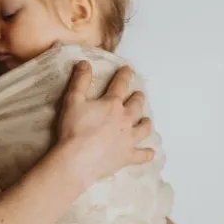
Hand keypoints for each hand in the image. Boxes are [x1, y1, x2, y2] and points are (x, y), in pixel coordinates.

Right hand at [55, 61, 153, 186]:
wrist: (77, 160)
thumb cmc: (74, 129)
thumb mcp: (73, 101)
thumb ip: (80, 81)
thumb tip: (85, 63)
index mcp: (112, 104)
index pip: (120, 85)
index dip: (124, 75)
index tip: (128, 69)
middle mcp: (125, 119)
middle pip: (136, 105)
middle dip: (138, 98)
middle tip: (139, 95)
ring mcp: (129, 139)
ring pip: (144, 128)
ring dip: (145, 123)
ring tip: (145, 121)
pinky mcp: (128, 156)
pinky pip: (142, 155)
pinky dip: (147, 154)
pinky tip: (150, 153)